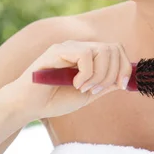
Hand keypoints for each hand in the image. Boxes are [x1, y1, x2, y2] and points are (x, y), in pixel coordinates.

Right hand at [2, 40, 132, 123]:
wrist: (27, 106)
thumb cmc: (54, 100)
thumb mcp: (87, 94)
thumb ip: (105, 85)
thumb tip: (125, 79)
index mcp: (89, 56)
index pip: (117, 50)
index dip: (124, 67)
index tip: (120, 86)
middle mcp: (80, 47)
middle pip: (114, 48)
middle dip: (112, 73)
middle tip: (96, 90)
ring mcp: (69, 47)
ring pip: (102, 51)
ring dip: (99, 75)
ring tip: (84, 88)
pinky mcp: (58, 50)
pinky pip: (86, 55)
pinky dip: (86, 73)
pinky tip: (75, 84)